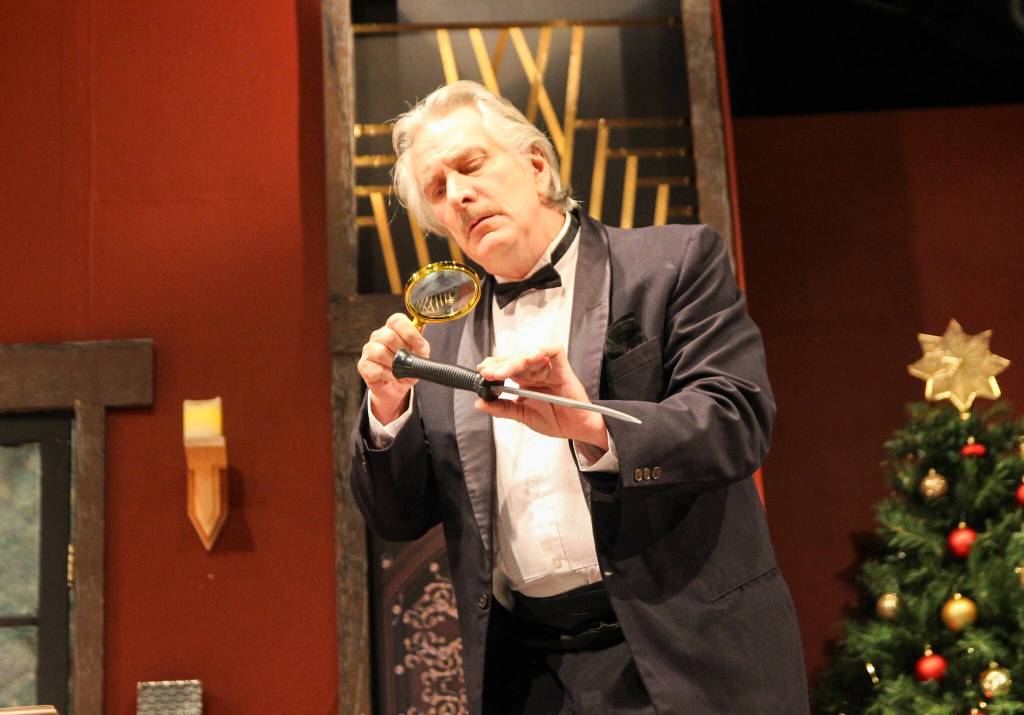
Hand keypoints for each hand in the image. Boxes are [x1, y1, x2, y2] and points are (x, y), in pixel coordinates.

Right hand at [357, 313, 429, 422]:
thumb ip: (420, 341)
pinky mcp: (363, 366)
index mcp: (392, 329)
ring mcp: (368, 350)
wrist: (396, 387)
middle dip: (403, 351)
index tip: (419, 345)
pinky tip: (394, 377)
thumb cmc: (406, 366)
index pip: (397, 320)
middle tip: (409, 360)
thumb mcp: (419, 353)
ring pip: (380, 352)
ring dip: (395, 364)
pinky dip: (390, 375)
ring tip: (401, 370)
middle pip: (389, 336)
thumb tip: (421, 327)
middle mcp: (378, 336)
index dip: (409, 332)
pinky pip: (377, 369)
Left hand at [475, 345, 608, 449]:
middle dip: (499, 365)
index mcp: (523, 381)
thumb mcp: (523, 416)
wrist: (577, 429)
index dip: (493, 367)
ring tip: (502, 372)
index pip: (505, 367)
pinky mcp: (562, 367)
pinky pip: (553, 351)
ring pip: (529, 355)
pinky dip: (542, 351)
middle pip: (514, 360)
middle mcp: (534, 372)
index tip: (482, 373)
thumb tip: (480, 403)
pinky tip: (531, 357)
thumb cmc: (555, 420)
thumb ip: (503, 409)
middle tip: (488, 374)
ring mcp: (548, 368)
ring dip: (514, 362)